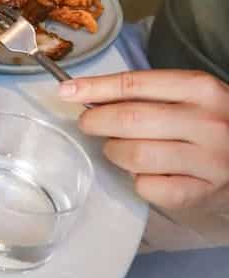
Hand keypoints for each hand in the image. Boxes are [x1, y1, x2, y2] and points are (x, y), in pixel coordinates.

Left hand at [59, 70, 228, 210]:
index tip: (66, 91)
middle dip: (96, 122)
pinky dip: (137, 181)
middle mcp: (208, 123)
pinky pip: (148, 187)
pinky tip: (148, 173)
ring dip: (115, 152)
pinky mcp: (202, 193)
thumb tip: (83, 93)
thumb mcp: (190, 96)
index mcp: (201, 89)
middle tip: (89, 124)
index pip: (135, 84)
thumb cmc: (211, 122)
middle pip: (129, 119)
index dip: (94, 88)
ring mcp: (208, 160)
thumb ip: (145, 94)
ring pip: (134, 155)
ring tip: (120, 149)